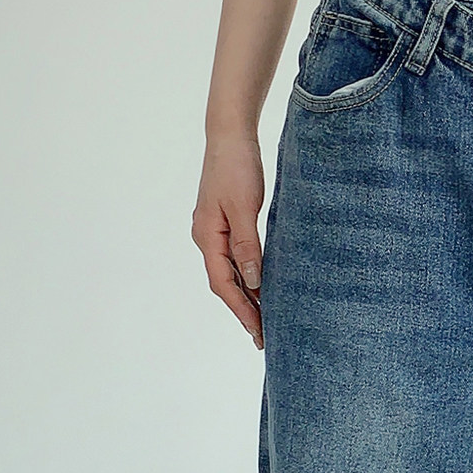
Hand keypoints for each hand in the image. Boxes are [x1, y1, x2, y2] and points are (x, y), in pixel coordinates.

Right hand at [192, 133, 266, 348]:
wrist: (230, 135)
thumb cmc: (236, 166)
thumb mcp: (244, 207)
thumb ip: (247, 245)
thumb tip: (251, 280)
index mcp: (207, 236)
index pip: (223, 284)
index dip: (241, 310)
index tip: (258, 331)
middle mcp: (207, 238)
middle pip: (224, 283)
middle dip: (244, 310)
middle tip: (264, 336)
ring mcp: (214, 231)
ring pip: (230, 272)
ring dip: (247, 295)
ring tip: (265, 318)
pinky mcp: (225, 222)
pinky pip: (235, 257)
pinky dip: (248, 275)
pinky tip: (262, 284)